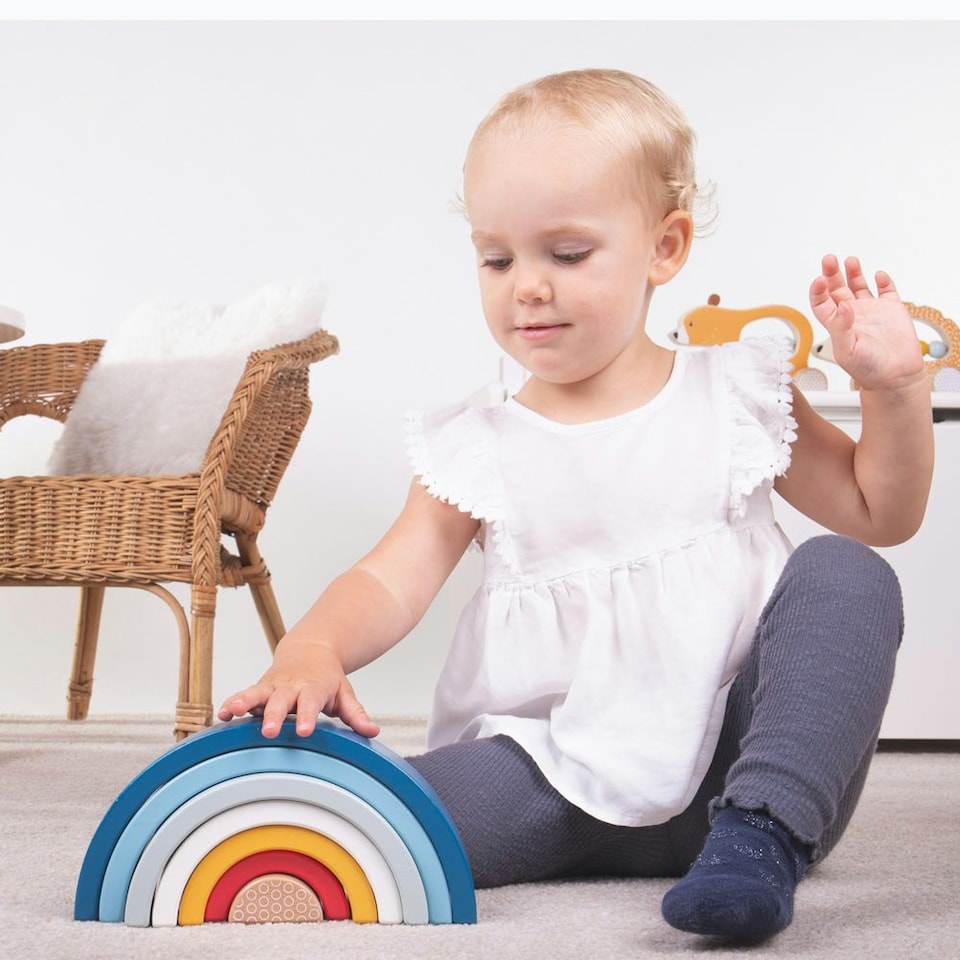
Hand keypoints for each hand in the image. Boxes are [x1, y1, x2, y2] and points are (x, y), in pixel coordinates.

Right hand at [216, 640, 379, 739]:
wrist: (310, 650)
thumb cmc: (328, 679)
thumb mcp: (344, 693)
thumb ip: (356, 714)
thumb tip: (373, 732)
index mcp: (313, 688)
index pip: (311, 704)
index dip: (308, 717)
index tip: (306, 732)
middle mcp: (291, 687)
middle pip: (281, 701)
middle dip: (274, 715)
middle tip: (269, 731)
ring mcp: (273, 687)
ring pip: (256, 693)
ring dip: (243, 702)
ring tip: (231, 712)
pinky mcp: (259, 689)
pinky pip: (243, 695)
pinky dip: (231, 703)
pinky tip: (221, 715)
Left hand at [809, 254, 924, 391]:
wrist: (895, 378)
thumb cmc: (867, 370)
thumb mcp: (846, 350)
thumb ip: (841, 327)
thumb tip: (842, 306)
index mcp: (836, 324)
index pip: (821, 302)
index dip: (817, 290)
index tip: (819, 280)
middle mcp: (851, 315)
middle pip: (836, 288)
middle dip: (831, 273)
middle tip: (829, 259)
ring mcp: (871, 311)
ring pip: (858, 285)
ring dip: (853, 272)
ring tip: (850, 261)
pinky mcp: (891, 310)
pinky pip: (886, 291)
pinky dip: (883, 281)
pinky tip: (879, 275)